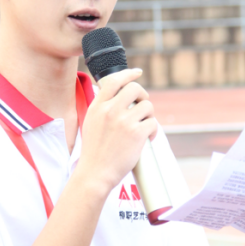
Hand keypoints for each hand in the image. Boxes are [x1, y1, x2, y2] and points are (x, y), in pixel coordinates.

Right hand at [77, 68, 157, 192]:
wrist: (95, 173)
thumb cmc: (94, 151)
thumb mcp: (90, 122)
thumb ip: (102, 107)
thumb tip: (118, 93)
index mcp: (97, 106)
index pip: (114, 81)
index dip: (128, 74)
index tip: (137, 73)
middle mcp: (110, 110)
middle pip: (135, 89)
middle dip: (143, 96)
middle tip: (142, 106)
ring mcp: (124, 121)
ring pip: (147, 106)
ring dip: (149, 116)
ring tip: (144, 127)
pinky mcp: (136, 134)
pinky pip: (153, 123)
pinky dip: (154, 130)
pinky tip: (148, 138)